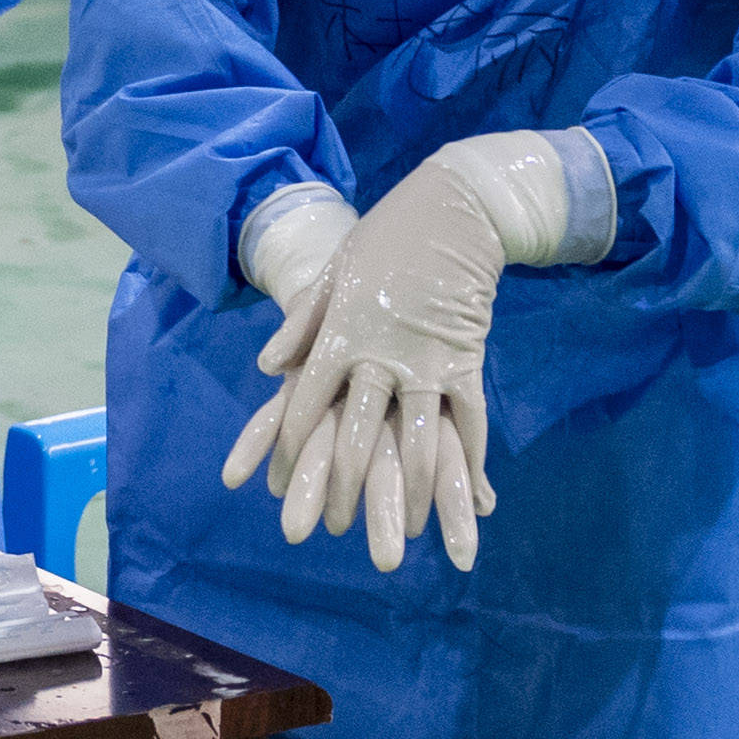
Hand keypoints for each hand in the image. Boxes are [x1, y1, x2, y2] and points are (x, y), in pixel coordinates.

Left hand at [220, 135, 574, 572]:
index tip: (280, 486)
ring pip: (416, 440)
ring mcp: (427, 359)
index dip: (289, 448)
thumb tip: (268, 367)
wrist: (455, 208)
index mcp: (340, 333)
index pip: (305, 402)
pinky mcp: (467, 360)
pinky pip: (468, 419)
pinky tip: (471, 494)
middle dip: (344, 487)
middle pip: (355, 434)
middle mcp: (380, 353)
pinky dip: (469, 459)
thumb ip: (301, 324)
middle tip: (335, 527)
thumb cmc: (385, 238)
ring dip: (410, 491)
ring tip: (405, 531)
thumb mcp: (332, 271)